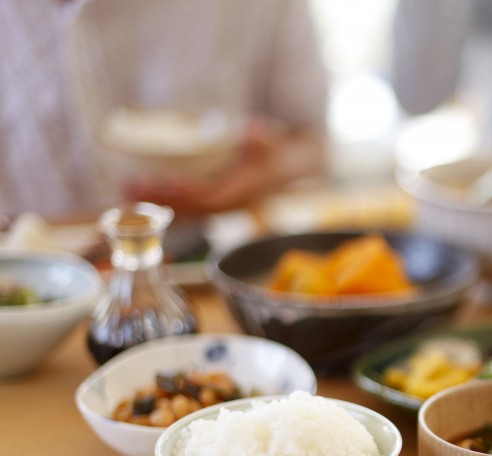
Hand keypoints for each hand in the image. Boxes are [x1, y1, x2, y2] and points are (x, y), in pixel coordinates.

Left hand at [125, 118, 323, 215]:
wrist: (286, 167)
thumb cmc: (276, 151)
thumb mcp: (273, 141)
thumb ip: (261, 136)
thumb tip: (249, 130)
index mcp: (244, 191)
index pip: (211, 197)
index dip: (186, 193)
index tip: (162, 182)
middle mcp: (231, 203)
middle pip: (190, 207)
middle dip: (160, 198)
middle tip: (129, 187)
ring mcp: (223, 206)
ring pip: (186, 210)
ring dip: (156, 202)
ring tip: (126, 191)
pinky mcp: (214, 203)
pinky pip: (186, 208)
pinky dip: (162, 202)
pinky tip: (142, 194)